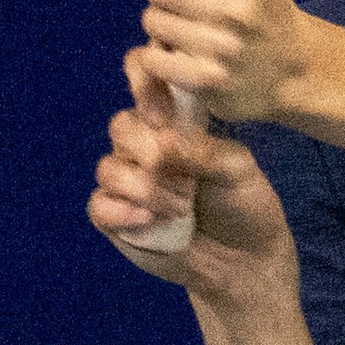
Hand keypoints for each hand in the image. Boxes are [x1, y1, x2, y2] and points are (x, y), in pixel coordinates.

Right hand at [89, 47, 300, 300]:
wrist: (246, 262)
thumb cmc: (246, 206)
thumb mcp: (238, 171)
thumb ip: (204, 151)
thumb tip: (161, 142)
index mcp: (175, 122)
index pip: (143, 83)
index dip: (143, 86)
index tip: (163, 115)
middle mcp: (145, 147)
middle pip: (121, 128)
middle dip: (150, 154)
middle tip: (187, 182)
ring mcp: (128, 183)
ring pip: (108, 168)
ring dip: (145, 189)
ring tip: (181, 208)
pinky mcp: (116, 219)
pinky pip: (99, 206)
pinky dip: (120, 212)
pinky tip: (148, 220)